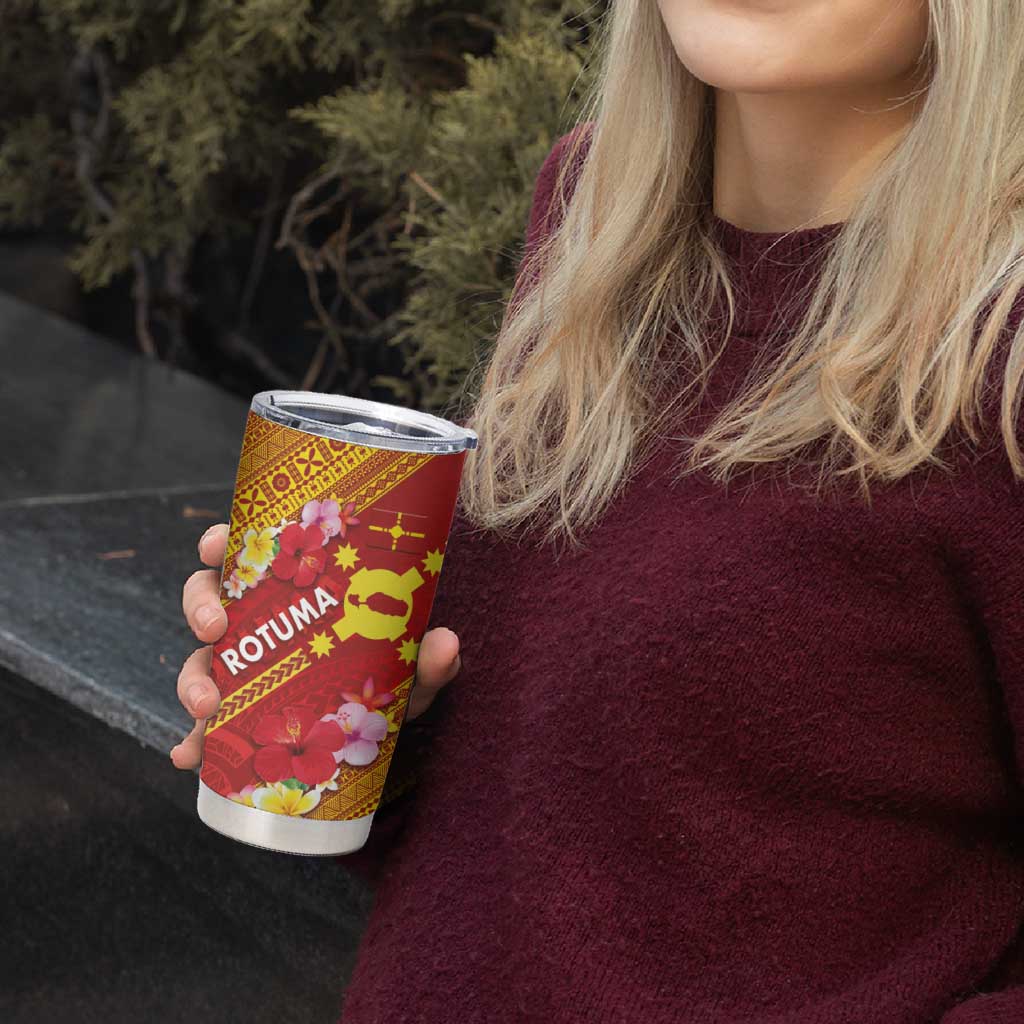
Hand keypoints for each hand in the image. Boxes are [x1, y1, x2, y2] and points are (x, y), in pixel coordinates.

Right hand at [169, 523, 461, 768]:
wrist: (386, 723)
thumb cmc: (392, 672)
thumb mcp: (409, 664)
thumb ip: (427, 657)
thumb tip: (446, 644)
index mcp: (291, 589)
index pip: (247, 552)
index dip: (221, 543)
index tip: (216, 546)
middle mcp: (259, 621)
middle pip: (208, 599)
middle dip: (200, 609)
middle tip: (215, 629)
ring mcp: (243, 668)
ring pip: (199, 660)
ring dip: (192, 679)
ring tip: (206, 707)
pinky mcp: (238, 716)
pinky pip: (205, 727)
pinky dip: (193, 742)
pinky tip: (190, 757)